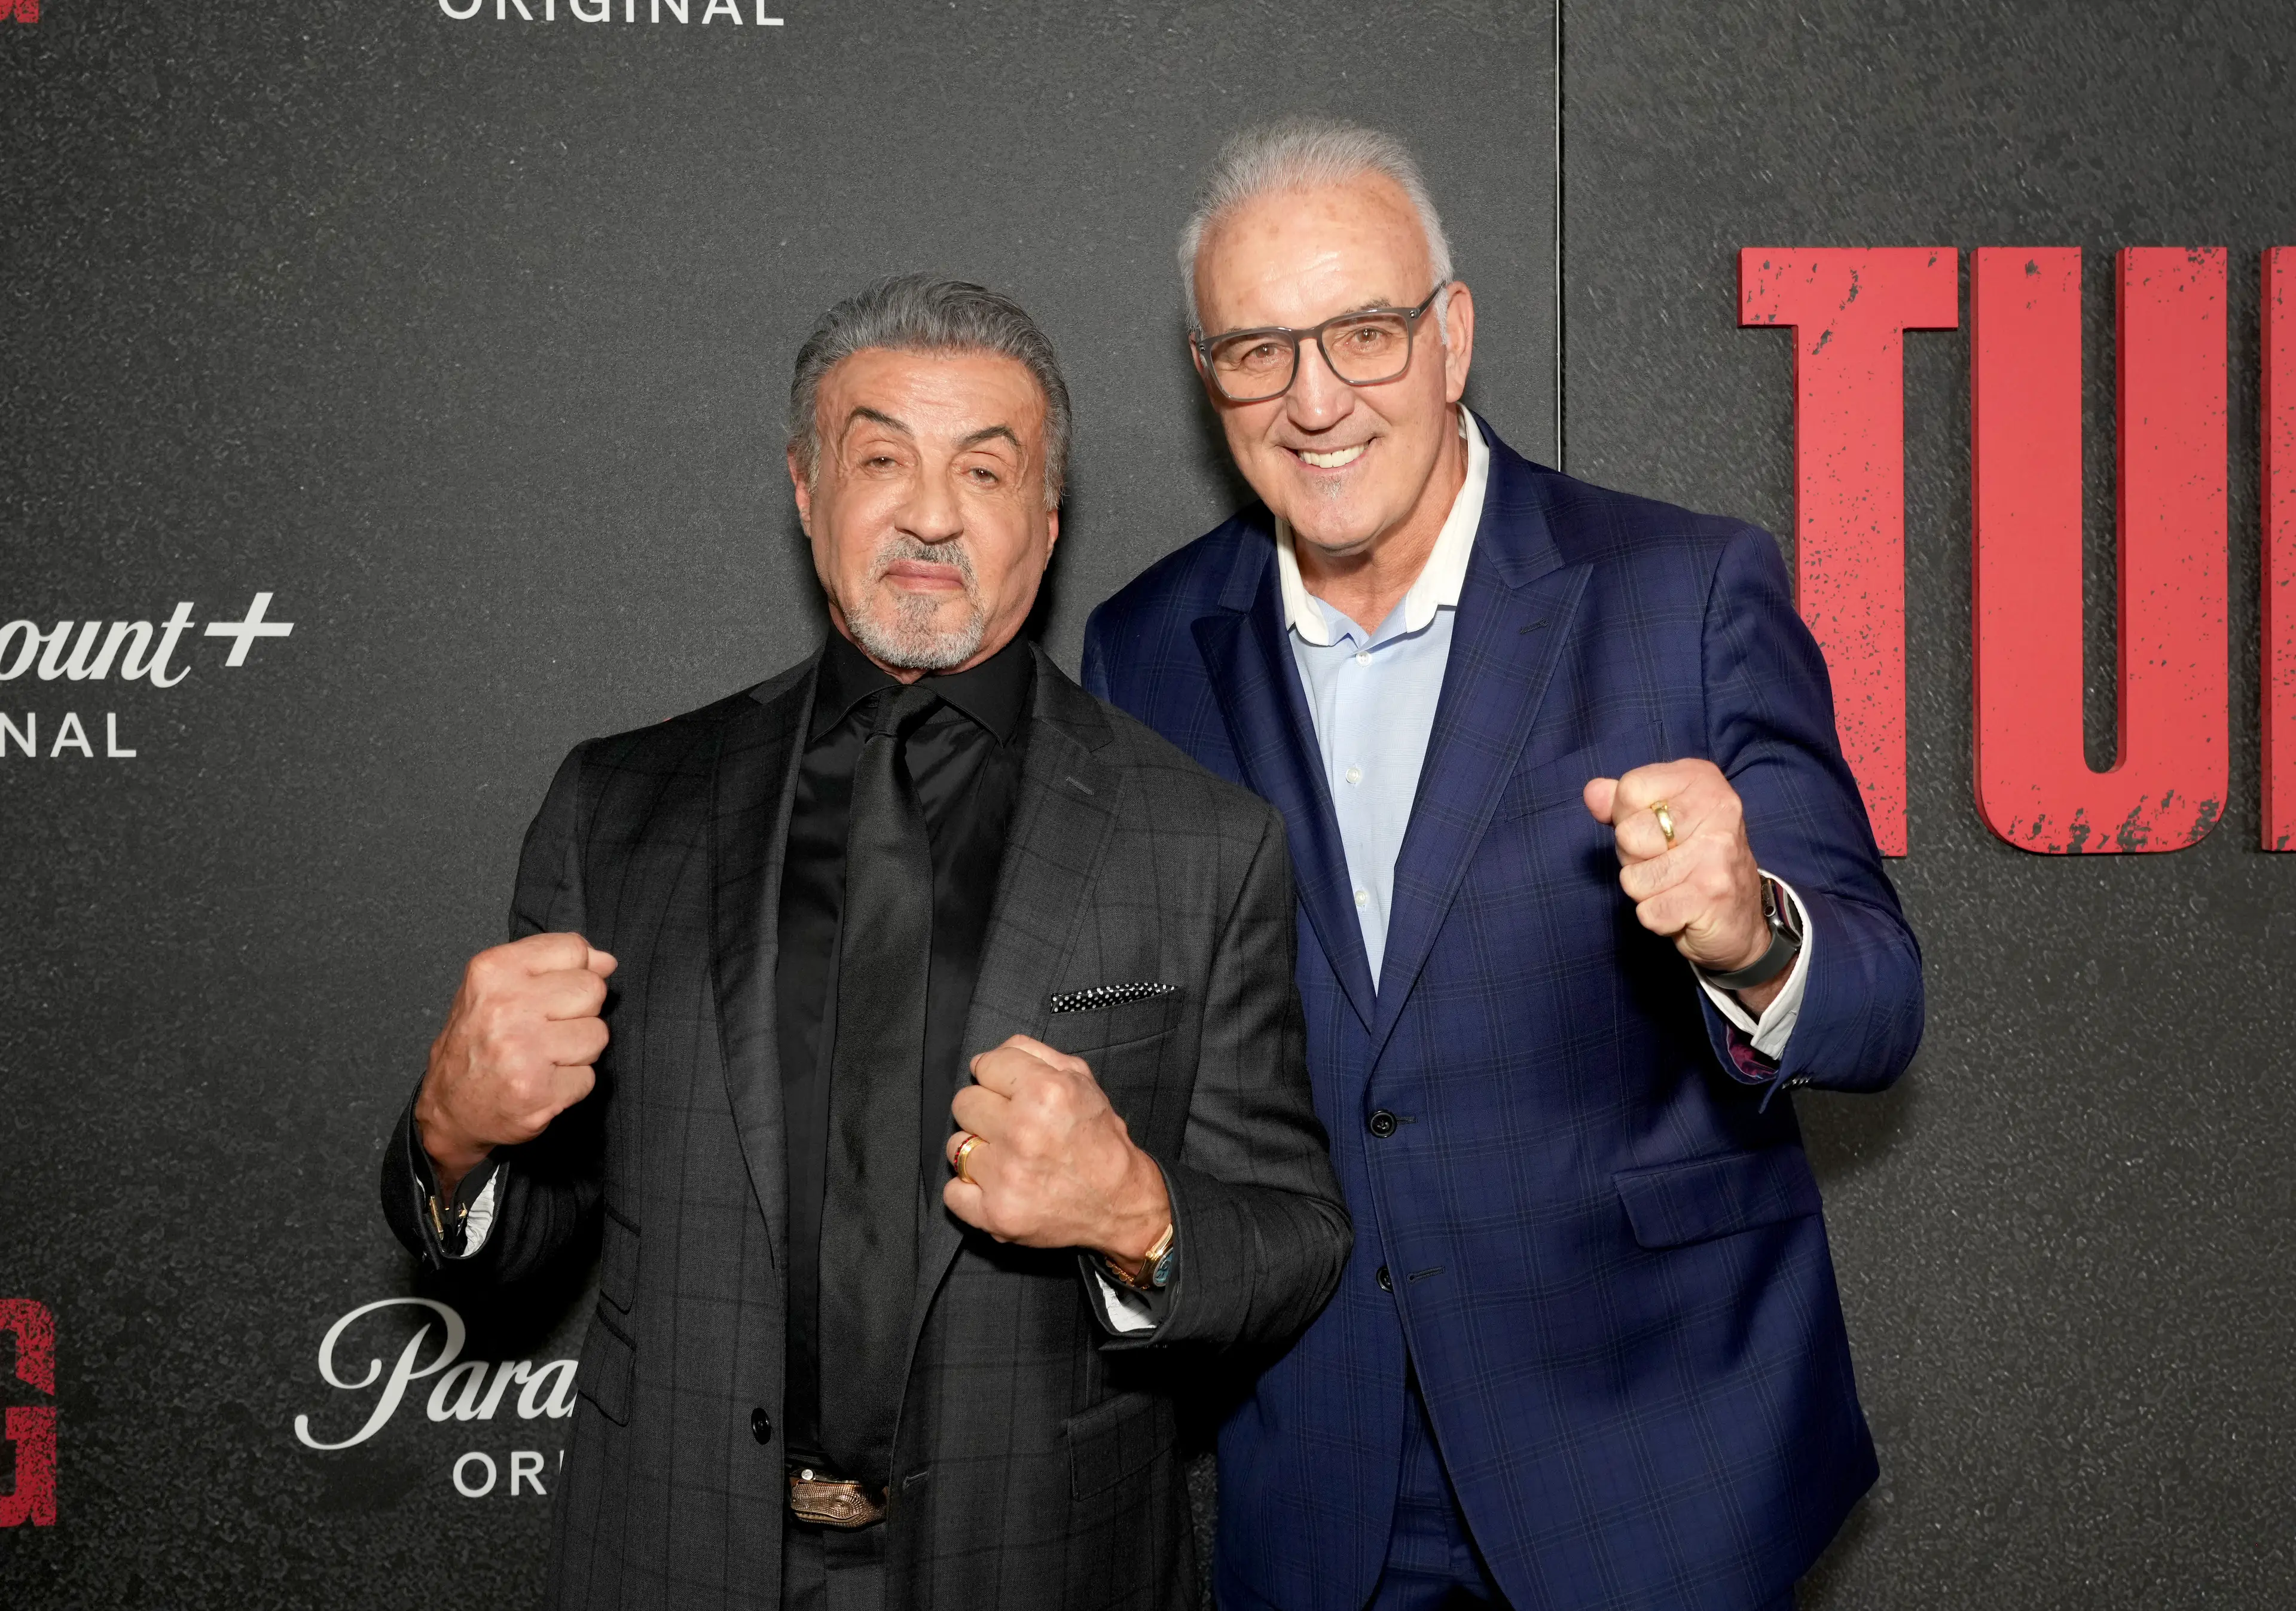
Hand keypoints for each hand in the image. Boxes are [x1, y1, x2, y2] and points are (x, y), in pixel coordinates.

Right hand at [413, 932, 617, 1197]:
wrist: (449, 1108)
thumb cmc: (477, 1043)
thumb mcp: (499, 987)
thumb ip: (552, 965)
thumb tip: (606, 961)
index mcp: (493, 972)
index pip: (573, 948)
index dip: (575, 971)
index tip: (553, 993)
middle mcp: (505, 1007)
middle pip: (592, 990)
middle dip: (579, 1012)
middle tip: (546, 1030)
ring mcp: (521, 1051)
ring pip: (597, 1034)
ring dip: (579, 1050)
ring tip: (544, 1058)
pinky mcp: (537, 1091)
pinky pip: (590, 1076)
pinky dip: (572, 1084)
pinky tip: (543, 1082)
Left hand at [943, 1034, 1171, 1275]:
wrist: (1120, 1204)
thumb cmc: (1100, 1141)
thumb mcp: (1082, 1080)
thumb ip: (1033, 1054)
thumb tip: (985, 1058)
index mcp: (1045, 1092)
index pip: (984, 1065)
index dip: (998, 1078)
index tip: (1010, 1093)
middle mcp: (1022, 1131)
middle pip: (963, 1103)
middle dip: (985, 1112)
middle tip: (1011, 1127)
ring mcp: (1006, 1176)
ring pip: (955, 1147)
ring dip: (979, 1152)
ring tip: (1008, 1159)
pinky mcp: (997, 1213)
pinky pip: (952, 1192)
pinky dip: (970, 1191)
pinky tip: (997, 1186)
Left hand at [1583, 760, 1784, 1012]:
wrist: (1741, 922)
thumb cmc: (1692, 863)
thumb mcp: (1659, 821)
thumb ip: (1623, 804)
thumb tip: (1593, 792)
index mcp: (1702, 779)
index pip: (1629, 789)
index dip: (1627, 818)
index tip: (1655, 832)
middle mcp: (1718, 808)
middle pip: (1628, 834)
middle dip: (1633, 858)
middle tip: (1665, 864)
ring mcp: (1717, 852)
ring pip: (1633, 877)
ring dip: (1645, 891)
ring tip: (1675, 887)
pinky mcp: (1713, 895)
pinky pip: (1648, 910)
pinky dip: (1656, 917)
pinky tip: (1681, 909)